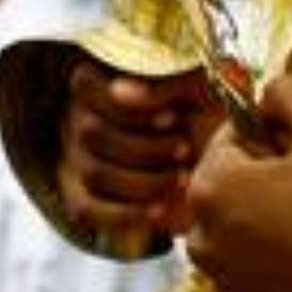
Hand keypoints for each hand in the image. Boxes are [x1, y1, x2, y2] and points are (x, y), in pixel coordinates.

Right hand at [57, 60, 221, 245]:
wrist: (216, 168)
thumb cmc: (203, 115)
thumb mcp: (195, 87)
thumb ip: (168, 77)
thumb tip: (124, 89)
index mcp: (97, 83)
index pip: (85, 84)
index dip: (129, 105)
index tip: (173, 117)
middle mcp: (77, 118)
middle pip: (92, 132)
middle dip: (146, 146)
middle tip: (185, 149)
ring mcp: (75, 161)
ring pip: (94, 172)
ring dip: (144, 180)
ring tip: (182, 178)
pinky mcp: (81, 200)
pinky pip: (87, 210)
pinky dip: (125, 213)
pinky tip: (159, 208)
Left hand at [185, 75, 291, 291]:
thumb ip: (285, 90)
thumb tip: (265, 96)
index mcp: (212, 192)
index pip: (227, 143)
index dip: (267, 136)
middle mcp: (205, 249)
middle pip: (228, 198)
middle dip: (262, 186)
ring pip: (243, 247)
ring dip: (270, 234)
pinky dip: (285, 282)